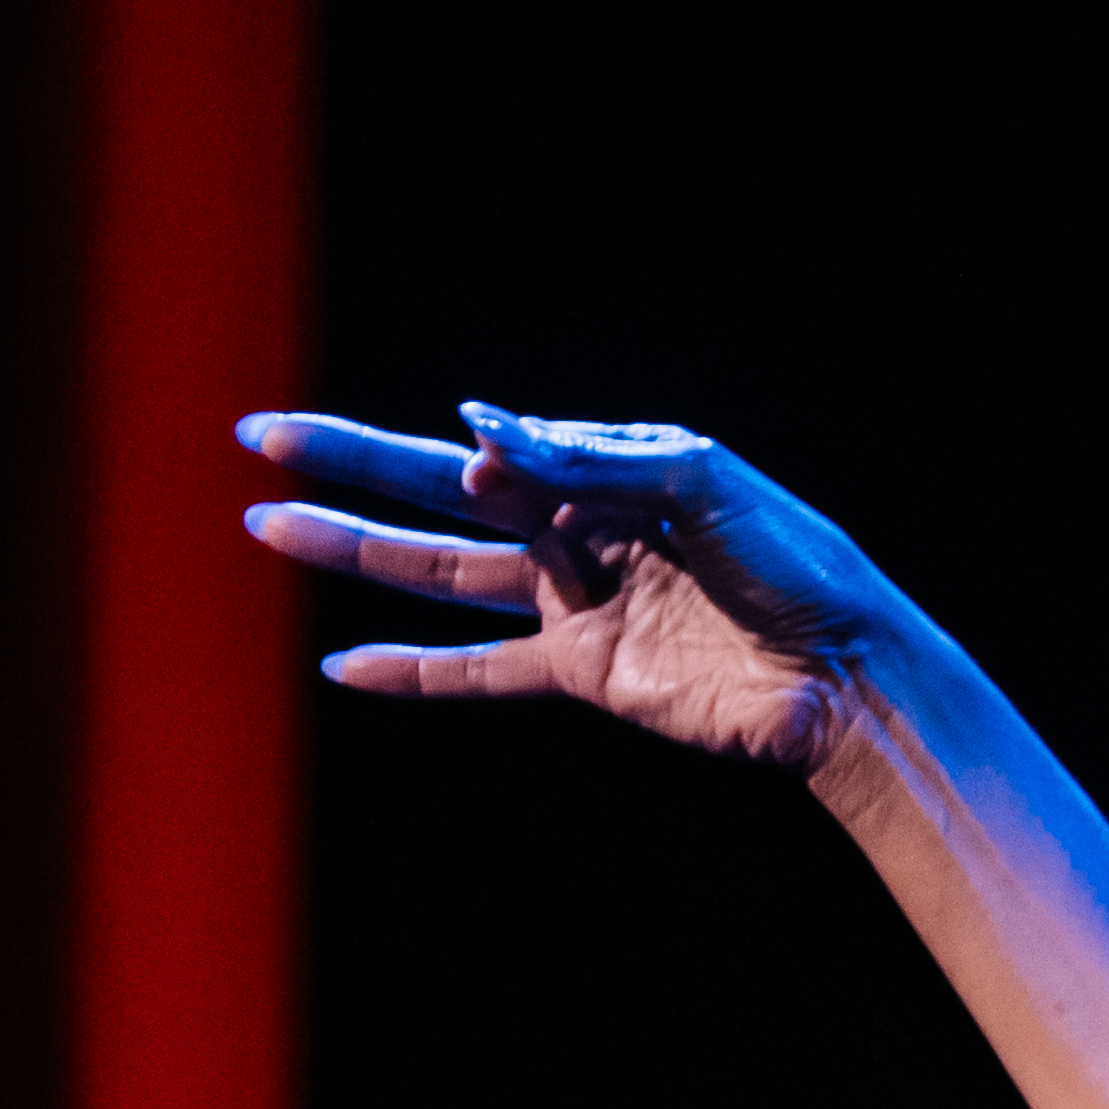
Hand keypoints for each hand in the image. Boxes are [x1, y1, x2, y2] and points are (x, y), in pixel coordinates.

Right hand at [236, 404, 929, 773]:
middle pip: (440, 489)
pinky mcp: (584, 671)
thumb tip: (473, 434)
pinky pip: (481, 670)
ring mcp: (577, 600)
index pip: (510, 440)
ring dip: (354, 551)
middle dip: (351, 460)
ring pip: (441, 571)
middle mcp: (582, 522)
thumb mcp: (702, 481)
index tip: (478, 448)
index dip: (484, 442)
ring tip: (267, 525)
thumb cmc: (799, 562)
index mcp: (612, 460)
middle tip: (260, 433)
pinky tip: (344, 664)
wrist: (848, 675)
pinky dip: (414, 670)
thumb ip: (588, 455)